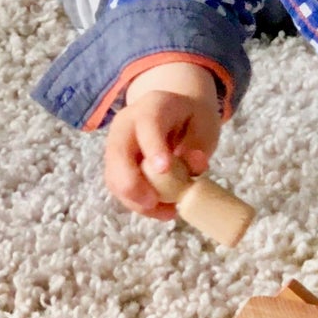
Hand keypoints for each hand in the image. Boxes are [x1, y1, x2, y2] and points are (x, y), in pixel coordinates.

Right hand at [104, 62, 221, 219]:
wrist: (173, 113)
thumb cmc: (190, 119)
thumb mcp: (204, 124)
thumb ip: (199, 145)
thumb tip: (195, 165)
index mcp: (152, 106)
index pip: (148, 124)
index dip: (153, 147)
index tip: (164, 169)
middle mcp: (126, 124)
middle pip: (118, 152)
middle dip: (132, 182)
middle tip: (154, 202)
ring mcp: (116, 144)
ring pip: (114, 176)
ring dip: (135, 200)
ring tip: (166, 211)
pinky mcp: (114, 166)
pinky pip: (118, 189)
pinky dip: (137, 204)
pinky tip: (159, 209)